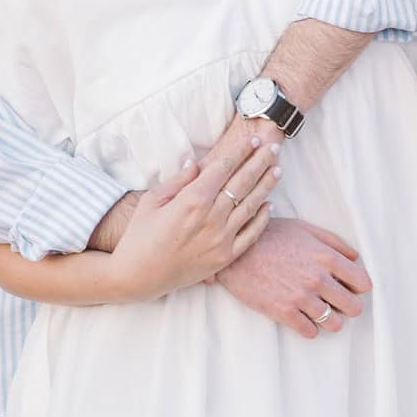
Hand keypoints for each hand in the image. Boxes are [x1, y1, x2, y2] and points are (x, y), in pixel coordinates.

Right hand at [110, 138, 280, 300]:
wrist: (139, 276)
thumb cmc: (140, 235)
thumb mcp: (152, 200)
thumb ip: (178, 180)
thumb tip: (197, 164)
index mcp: (192, 200)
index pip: (223, 168)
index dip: (240, 152)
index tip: (253, 140)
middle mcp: (211, 217)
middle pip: (242, 183)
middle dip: (260, 162)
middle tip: (274, 147)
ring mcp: (221, 239)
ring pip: (251, 206)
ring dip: (266, 185)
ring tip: (278, 169)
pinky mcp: (225, 257)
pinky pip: (251, 234)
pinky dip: (262, 219)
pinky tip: (269, 205)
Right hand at [216, 217, 371, 338]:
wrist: (235, 252)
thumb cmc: (270, 236)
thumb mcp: (304, 229)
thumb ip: (334, 242)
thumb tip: (355, 257)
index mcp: (326, 257)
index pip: (363, 283)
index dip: (358, 287)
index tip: (349, 287)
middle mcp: (318, 279)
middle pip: (353, 307)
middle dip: (348, 306)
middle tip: (336, 302)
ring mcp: (302, 298)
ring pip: (334, 324)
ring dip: (330, 319)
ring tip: (319, 311)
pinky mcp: (284, 312)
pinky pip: (311, 332)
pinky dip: (310, 327)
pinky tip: (302, 317)